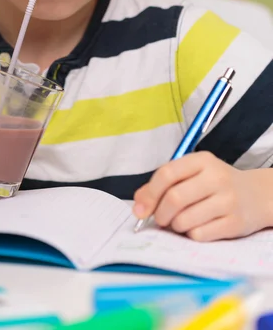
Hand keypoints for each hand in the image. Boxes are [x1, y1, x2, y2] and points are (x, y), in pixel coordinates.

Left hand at [133, 151, 270, 240]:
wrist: (257, 195)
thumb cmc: (215, 184)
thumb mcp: (192, 174)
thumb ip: (163, 184)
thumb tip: (138, 204)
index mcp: (202, 160)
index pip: (167, 174)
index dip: (149, 193)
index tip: (140, 209)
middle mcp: (216, 177)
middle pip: (174, 198)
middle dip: (160, 214)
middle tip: (160, 219)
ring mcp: (228, 200)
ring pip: (185, 220)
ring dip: (175, 226)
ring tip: (180, 222)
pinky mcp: (235, 223)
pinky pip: (200, 235)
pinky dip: (191, 235)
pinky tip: (197, 227)